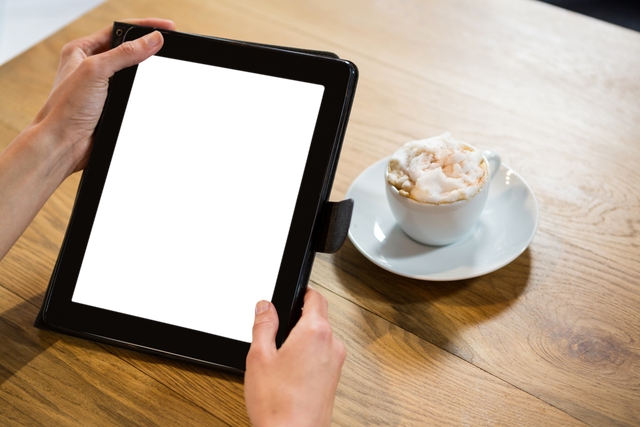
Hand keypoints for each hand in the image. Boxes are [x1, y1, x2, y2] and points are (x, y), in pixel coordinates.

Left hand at [0, 18, 174, 260]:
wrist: (63, 144)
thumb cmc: (66, 109)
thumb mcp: (96, 70)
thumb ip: (125, 53)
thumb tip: (152, 40)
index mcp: (81, 51)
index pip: (118, 31)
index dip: (144, 27)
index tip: (167, 28)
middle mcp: (90, 67)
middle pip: (127, 50)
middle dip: (148, 48)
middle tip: (169, 46)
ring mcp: (102, 88)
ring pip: (132, 73)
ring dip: (146, 71)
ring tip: (163, 65)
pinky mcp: (110, 106)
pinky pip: (133, 93)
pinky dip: (143, 90)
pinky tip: (151, 88)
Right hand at [245, 287, 345, 426]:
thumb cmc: (277, 404)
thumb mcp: (259, 356)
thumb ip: (263, 324)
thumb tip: (264, 304)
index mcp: (315, 332)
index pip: (316, 297)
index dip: (304, 292)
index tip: (295, 293)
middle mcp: (332, 345)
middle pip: (320, 317)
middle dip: (300, 318)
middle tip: (278, 329)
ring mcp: (336, 364)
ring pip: (322, 338)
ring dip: (305, 339)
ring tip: (281, 356)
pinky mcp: (334, 380)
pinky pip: (324, 356)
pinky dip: (310, 356)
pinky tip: (290, 372)